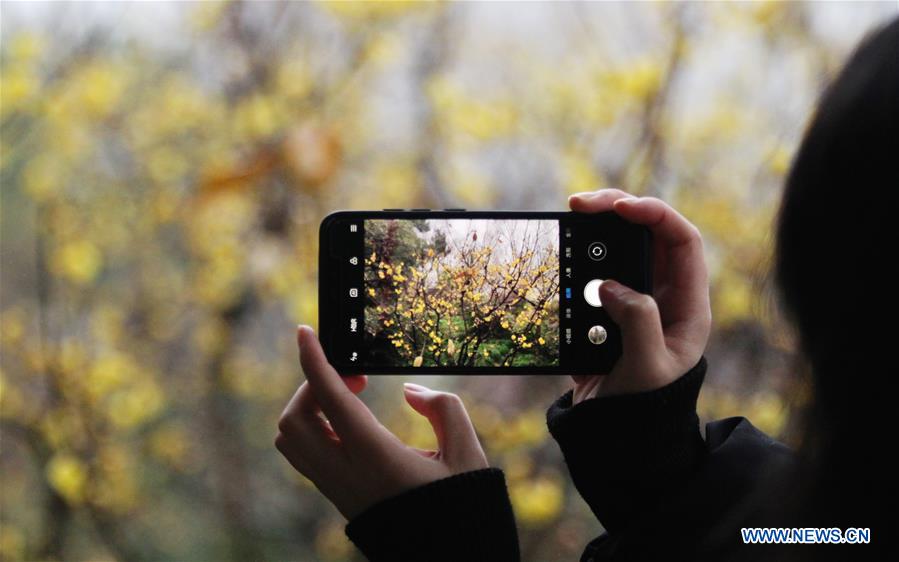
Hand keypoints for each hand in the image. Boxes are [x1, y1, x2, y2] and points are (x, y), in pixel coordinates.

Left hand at [275, 326, 487, 519]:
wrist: (449, 557)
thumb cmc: (462, 505)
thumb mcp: (467, 453)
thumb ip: (444, 410)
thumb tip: (411, 392)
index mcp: (374, 456)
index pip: (327, 398)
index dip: (312, 359)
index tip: (305, 332)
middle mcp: (345, 474)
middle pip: (294, 419)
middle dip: (312, 386)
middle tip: (354, 378)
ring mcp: (337, 490)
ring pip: (292, 440)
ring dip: (310, 409)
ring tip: (351, 400)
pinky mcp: (338, 498)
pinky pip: (305, 456)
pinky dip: (316, 429)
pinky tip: (350, 424)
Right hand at [568, 189, 710, 403]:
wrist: (615, 435)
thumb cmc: (644, 407)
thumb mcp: (648, 369)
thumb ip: (637, 323)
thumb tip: (610, 286)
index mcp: (687, 304)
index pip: (682, 241)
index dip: (656, 215)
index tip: (621, 208)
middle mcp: (663, 293)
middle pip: (648, 233)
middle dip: (618, 209)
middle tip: (582, 202)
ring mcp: (632, 298)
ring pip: (618, 246)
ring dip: (594, 227)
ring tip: (570, 215)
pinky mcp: (603, 308)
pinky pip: (591, 269)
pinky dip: (576, 255)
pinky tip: (562, 248)